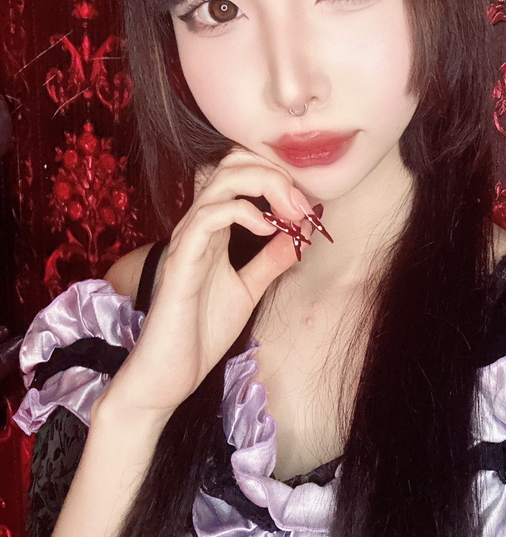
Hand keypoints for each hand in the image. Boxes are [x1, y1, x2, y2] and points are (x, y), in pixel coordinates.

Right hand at [102, 149, 313, 418]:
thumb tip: (300, 235)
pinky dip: (243, 212)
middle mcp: (198, 224)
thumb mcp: (248, 289)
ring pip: (222, 179)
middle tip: (303, 202)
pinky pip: (207, 217)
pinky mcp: (181, 260)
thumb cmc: (199, 332)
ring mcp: (187, 239)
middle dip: (275, 170)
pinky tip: (267, 229)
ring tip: (292, 211)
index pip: (240, 170)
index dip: (276, 172)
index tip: (307, 202)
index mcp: (213, 227)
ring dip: (266, 186)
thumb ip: (270, 260)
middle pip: (232, 162)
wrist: (168, 375)